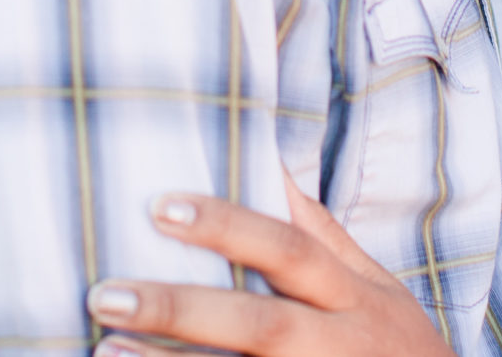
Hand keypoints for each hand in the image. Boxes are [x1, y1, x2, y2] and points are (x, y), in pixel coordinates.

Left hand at [85, 168, 452, 356]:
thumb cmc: (395, 346)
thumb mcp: (374, 287)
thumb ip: (322, 234)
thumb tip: (271, 164)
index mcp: (352, 297)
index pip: (287, 250)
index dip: (228, 226)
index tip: (160, 205)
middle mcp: (338, 342)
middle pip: (258, 324)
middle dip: (182, 308)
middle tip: (106, 292)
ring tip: (106, 348)